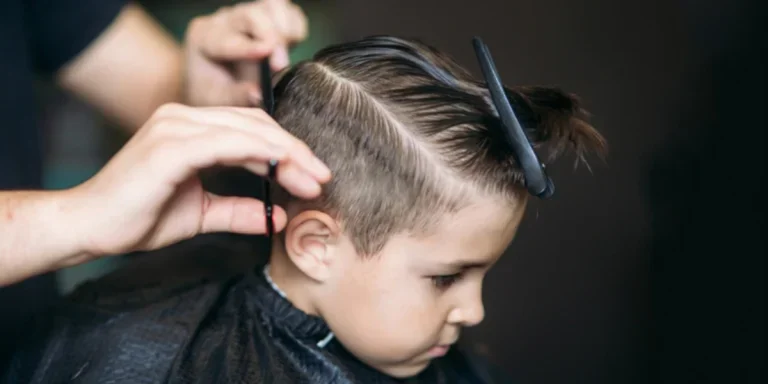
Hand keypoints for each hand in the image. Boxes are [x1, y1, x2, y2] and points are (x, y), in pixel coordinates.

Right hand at [68, 103, 329, 257]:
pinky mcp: (169, 146)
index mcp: (190, 127)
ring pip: (246, 130)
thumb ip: (238, 210)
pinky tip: (281, 170)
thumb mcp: (201, 213)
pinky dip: (258, 154)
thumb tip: (277, 217)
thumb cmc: (139, 217)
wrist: (90, 227)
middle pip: (255, 125)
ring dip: (285, 154)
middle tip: (322, 178)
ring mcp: (174, 127)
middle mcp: (182, 118)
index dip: (287, 150)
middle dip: (294, 152)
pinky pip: (225, 143)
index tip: (314, 177)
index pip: (251, 129)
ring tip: (311, 180)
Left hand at [184, 0, 307, 106]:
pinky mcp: (268, 15)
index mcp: (205, 39)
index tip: (266, 53)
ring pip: (272, 7)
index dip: (248, 46)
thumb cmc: (214, 90)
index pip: (227, 39)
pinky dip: (295, 27)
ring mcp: (247, 15)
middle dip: (272, 37)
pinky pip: (288, 12)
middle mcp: (225, 21)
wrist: (215, 78)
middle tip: (280, 65)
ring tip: (285, 53)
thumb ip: (237, 96)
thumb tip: (259, 94)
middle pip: (252, 15)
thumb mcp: (219, 100)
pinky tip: (290, 47)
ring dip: (285, 29)